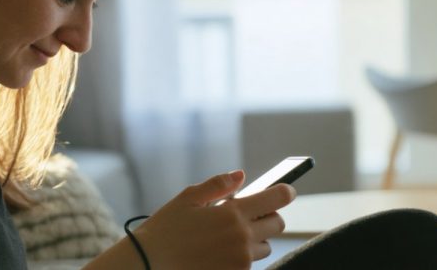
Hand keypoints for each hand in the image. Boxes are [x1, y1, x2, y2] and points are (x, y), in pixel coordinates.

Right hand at [132, 171, 295, 269]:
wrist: (151, 264)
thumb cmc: (166, 228)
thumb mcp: (188, 198)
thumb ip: (218, 184)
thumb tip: (241, 175)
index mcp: (232, 213)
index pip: (276, 199)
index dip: (285, 191)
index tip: (286, 190)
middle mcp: (242, 238)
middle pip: (277, 224)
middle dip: (267, 216)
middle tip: (246, 213)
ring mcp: (241, 260)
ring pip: (265, 246)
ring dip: (255, 238)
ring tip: (228, 235)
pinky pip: (250, 263)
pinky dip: (241, 255)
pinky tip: (219, 250)